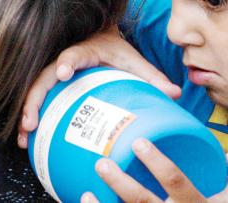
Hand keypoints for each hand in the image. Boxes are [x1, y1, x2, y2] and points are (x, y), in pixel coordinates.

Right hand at [17, 29, 180, 148]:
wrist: (98, 36)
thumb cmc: (114, 50)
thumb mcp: (133, 59)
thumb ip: (151, 75)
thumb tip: (175, 93)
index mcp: (83, 51)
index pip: (72, 56)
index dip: (66, 63)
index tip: (63, 73)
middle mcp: (62, 61)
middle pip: (42, 79)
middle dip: (34, 101)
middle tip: (30, 123)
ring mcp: (53, 73)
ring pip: (34, 92)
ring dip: (26, 113)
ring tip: (24, 137)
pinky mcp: (51, 85)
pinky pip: (37, 100)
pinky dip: (30, 117)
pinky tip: (27, 139)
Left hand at [83, 138, 227, 201]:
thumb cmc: (213, 199)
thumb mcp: (221, 184)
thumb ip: (211, 159)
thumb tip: (185, 109)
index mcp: (196, 202)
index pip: (176, 182)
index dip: (158, 164)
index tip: (139, 143)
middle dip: (122, 185)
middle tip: (102, 164)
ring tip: (87, 193)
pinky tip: (87, 200)